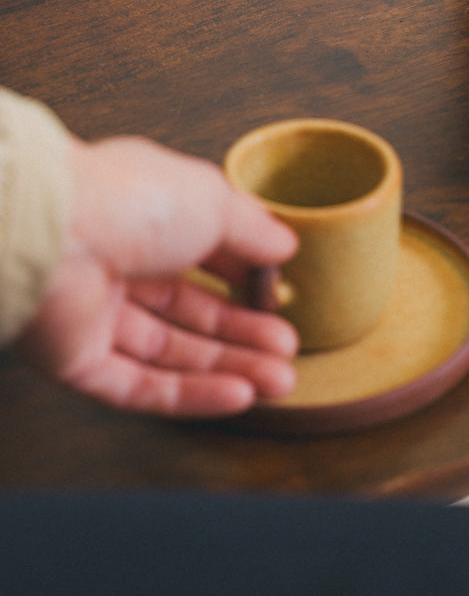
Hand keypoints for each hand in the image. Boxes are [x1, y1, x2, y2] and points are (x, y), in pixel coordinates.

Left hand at [16, 134, 298, 416]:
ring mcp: (97, 314)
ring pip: (173, 352)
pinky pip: (140, 387)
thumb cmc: (127, 199)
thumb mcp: (214, 201)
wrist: (53, 233)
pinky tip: (238, 396)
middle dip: (246, 334)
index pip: (204, 254)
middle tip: (288, 350)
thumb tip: (285, 244)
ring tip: (281, 380)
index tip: (280, 295)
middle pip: (193, 312)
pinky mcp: (78, 361)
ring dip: (231, 367)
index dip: (245, 278)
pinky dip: (192, 395)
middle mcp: (121, 263)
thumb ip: (253, 229)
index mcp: (148, 215)